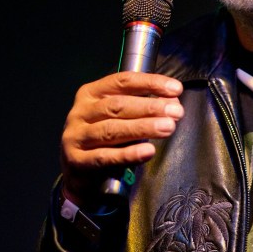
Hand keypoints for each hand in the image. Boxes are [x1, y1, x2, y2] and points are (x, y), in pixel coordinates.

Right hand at [60, 71, 183, 206]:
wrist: (76, 170)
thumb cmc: (103, 136)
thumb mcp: (119, 116)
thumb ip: (143, 107)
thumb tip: (172, 103)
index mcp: (91, 93)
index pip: (122, 81)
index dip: (150, 83)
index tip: (175, 88)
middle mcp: (81, 112)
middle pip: (118, 106)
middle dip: (150, 107)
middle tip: (176, 112)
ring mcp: (76, 136)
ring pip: (112, 130)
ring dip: (143, 128)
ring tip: (168, 127)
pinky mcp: (77, 161)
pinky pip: (105, 157)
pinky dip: (129, 154)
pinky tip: (147, 151)